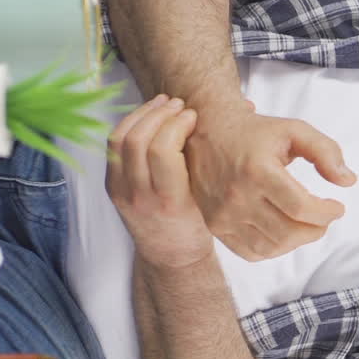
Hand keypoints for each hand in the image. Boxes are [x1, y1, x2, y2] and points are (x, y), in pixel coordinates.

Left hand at [106, 94, 212, 269]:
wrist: (171, 254)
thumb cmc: (200, 223)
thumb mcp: (213, 195)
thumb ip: (221, 154)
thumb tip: (246, 105)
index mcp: (171, 202)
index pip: (161, 151)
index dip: (176, 125)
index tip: (192, 116)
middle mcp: (142, 198)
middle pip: (138, 141)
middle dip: (159, 114)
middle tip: (178, 105)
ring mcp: (123, 193)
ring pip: (120, 140)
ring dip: (142, 115)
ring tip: (163, 104)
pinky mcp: (112, 187)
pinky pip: (113, 147)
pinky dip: (129, 125)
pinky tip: (148, 117)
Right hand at [183, 99, 356, 261]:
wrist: (208, 132)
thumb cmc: (256, 132)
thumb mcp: (294, 130)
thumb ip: (325, 151)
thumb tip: (349, 181)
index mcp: (257, 170)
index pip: (300, 208)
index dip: (327, 213)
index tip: (338, 207)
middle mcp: (236, 196)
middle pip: (288, 232)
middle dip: (317, 229)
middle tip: (326, 217)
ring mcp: (223, 215)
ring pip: (272, 247)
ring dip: (299, 241)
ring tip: (308, 224)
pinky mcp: (216, 226)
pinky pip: (252, 252)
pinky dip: (276, 248)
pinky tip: (285, 231)